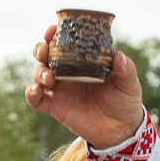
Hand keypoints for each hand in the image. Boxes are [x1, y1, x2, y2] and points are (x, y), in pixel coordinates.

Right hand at [25, 25, 144, 148]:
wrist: (120, 130)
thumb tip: (119, 56)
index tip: (53, 30)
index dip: (55, 33)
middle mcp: (68, 71)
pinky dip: (31, 94)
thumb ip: (126, 70)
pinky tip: (36, 91)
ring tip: (48, 78)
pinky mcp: (55, 107)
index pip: (65, 41)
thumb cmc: (124, 101)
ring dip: (39, 72)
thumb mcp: (129, 84)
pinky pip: (36, 99)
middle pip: (46, 54)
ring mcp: (60, 88)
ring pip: (39, 74)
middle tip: (44, 52)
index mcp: (83, 60)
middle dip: (40, 49)